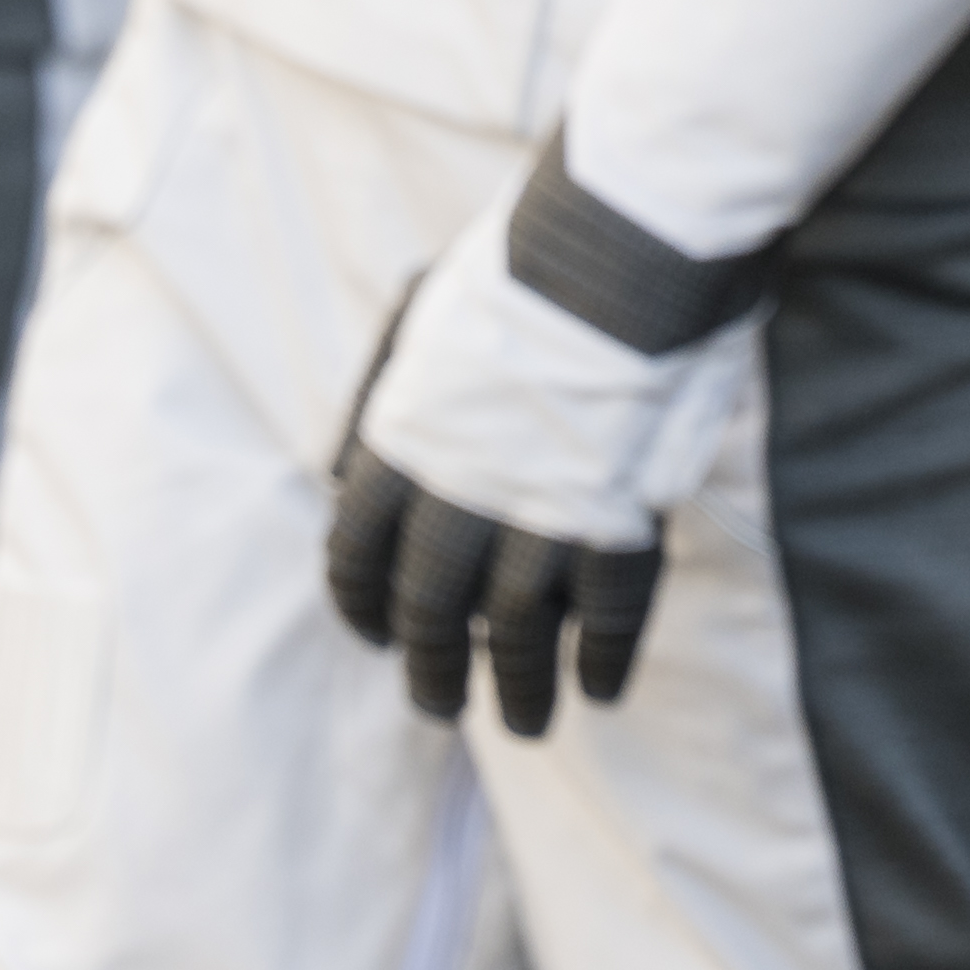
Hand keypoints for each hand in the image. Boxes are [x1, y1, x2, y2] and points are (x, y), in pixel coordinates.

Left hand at [319, 195, 740, 740]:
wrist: (622, 247)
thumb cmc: (525, 268)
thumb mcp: (420, 323)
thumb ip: (383, 402)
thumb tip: (347, 471)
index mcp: (400, 444)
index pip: (357, 557)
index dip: (363, 607)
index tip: (378, 636)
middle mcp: (458, 497)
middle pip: (431, 614)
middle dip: (431, 672)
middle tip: (440, 707)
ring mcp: (540, 518)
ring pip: (516, 636)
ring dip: (518, 690)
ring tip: (526, 723)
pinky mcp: (617, 527)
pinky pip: (607, 620)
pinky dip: (603, 662)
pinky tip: (602, 687)